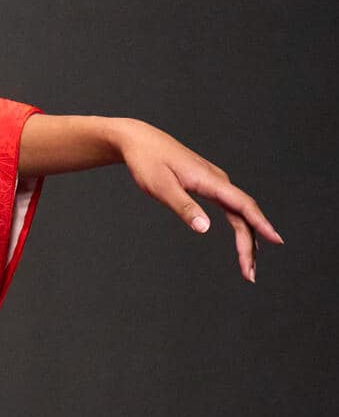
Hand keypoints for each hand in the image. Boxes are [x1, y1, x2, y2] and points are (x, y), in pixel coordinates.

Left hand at [111, 119, 281, 282]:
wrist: (140, 141)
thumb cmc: (148, 162)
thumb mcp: (161, 187)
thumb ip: (184, 207)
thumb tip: (204, 228)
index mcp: (210, 180)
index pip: (242, 205)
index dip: (260, 224)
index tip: (276, 239)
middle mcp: (218, 181)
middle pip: (244, 214)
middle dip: (250, 244)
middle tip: (249, 274)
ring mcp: (215, 183)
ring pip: (239, 213)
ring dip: (247, 239)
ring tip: (247, 266)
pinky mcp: (209, 186)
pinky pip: (231, 209)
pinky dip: (239, 226)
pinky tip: (242, 240)